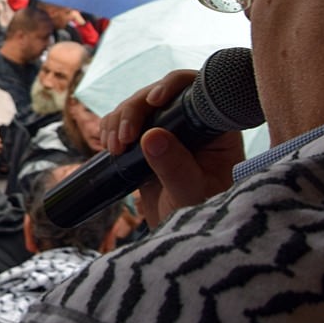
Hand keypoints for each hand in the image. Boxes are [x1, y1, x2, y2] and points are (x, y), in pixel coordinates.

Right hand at [99, 69, 243, 228]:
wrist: (184, 236)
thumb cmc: (200, 215)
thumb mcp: (191, 194)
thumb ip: (175, 167)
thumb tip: (151, 137)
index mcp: (214, 129)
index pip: (195, 90)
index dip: (172, 86)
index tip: (154, 101)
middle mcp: (191, 123)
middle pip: (158, 94)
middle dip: (135, 110)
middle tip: (123, 140)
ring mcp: (167, 131)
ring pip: (137, 106)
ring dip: (119, 121)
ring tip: (114, 149)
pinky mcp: (146, 142)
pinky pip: (124, 123)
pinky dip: (112, 129)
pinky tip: (109, 147)